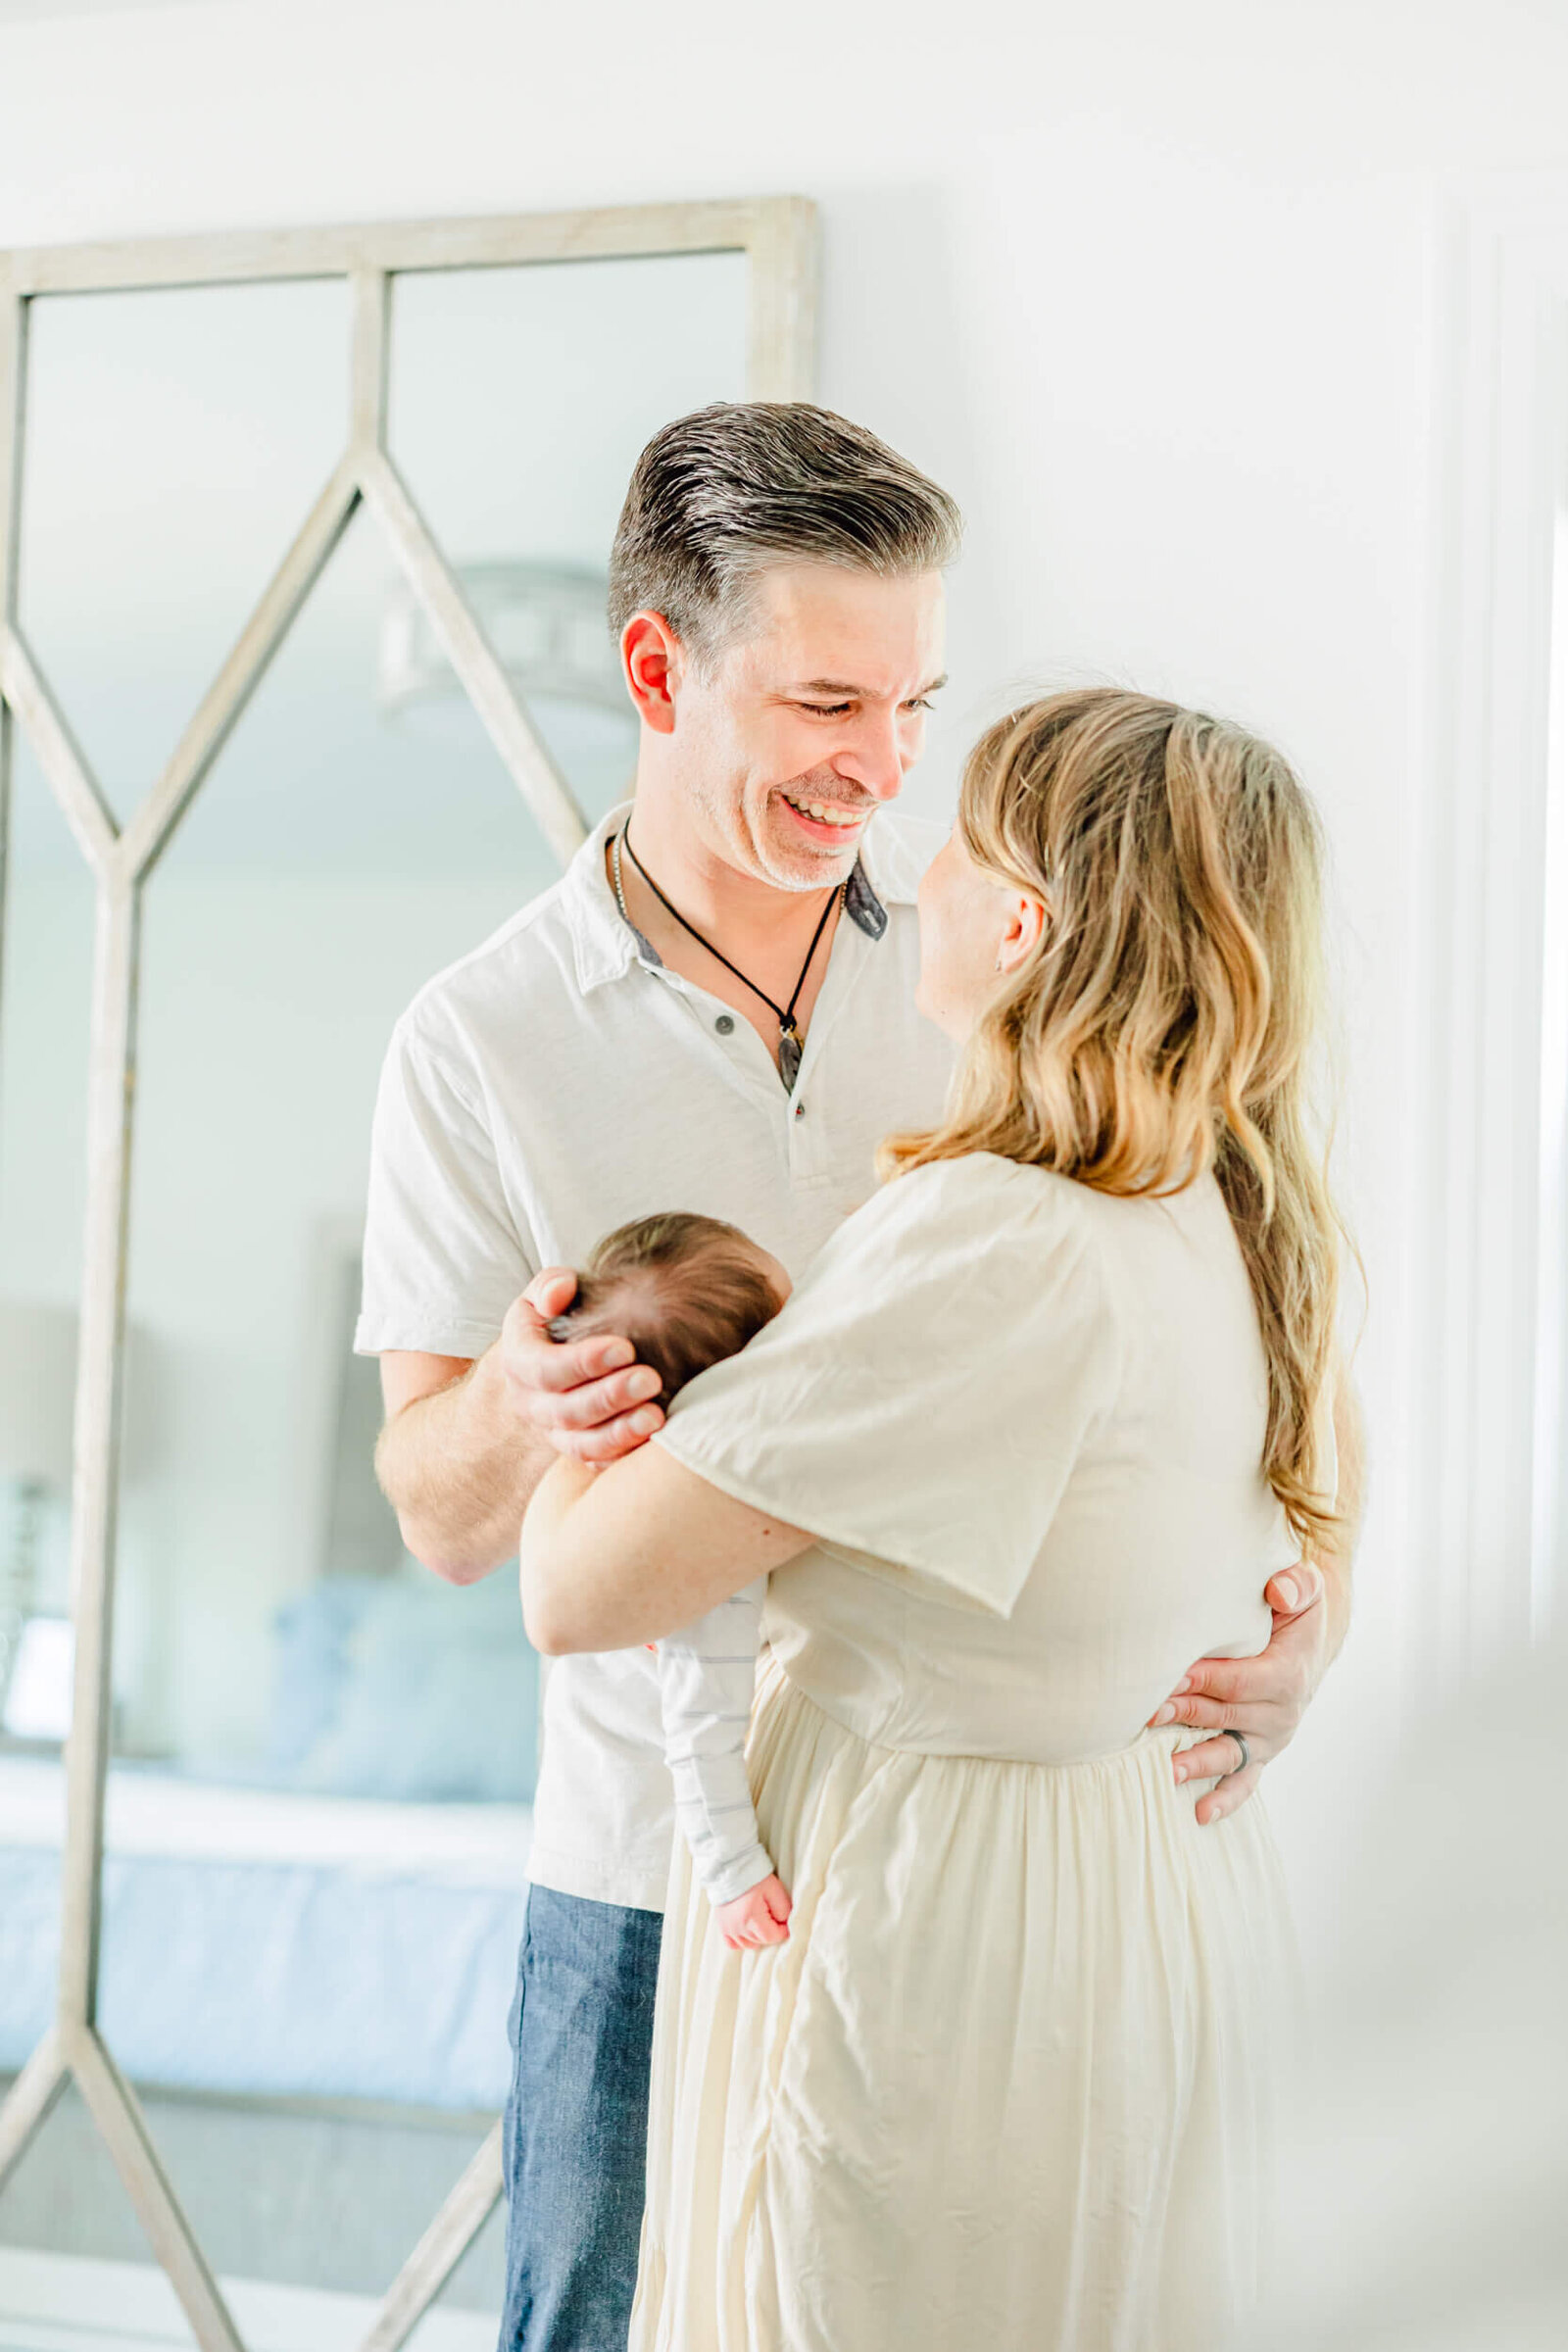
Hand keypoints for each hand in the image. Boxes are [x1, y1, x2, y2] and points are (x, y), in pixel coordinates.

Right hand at [497, 1268, 664, 1464]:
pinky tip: (656, 1439)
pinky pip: (597, 1462)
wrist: (553, 1354)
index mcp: (518, 1361)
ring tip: (657, 1417)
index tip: (625, 1347)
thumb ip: (551, 1285)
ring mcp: (552, 1432)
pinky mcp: (576, 1449)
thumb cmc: (557, 1316)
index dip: (584, 1361)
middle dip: (610, 1397)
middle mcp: (530, 1403)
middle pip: (566, 1411)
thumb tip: (558, 1293)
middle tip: (651, 1379)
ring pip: (581, 1444)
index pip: (545, 1368)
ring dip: (620, 1433)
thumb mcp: (546, 1293)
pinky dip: (624, 1454)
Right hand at [714, 1873, 791, 1950]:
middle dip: (771, 1930)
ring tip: (759, 1918)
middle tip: (771, 1913)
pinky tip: (747, 1928)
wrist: (732, 1868)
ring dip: (757, 1936)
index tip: (782, 1918)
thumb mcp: (775, 1890)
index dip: (782, 1929)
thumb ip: (784, 1910)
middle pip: (762, 1941)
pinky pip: (734, 1944)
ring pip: (749, 1945)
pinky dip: (742, 1939)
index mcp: (751, 1918)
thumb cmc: (754, 1877)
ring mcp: (728, 1928)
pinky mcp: (722, 1926)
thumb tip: (785, 1924)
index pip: (772, 1937)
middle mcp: (738, 1927)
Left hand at [1149, 1561, 1329, 1825]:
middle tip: (1148, 1714)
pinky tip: (1199, 1814)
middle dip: (1187, 1714)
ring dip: (1198, 1761)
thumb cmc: (1297, 1609)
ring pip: (1230, 1752)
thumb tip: (1277, 1591)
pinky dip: (1225, 1799)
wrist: (1311, 1639)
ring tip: (1168, 1770)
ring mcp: (1270, 1736)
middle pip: (1227, 1715)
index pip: (1239, 1679)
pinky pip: (1245, 1780)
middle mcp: (1281, 1711)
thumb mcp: (1306, 1588)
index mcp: (1288, 1673)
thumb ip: (1295, 1584)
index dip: (1205, 1679)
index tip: (1170, 1678)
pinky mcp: (1260, 1751)